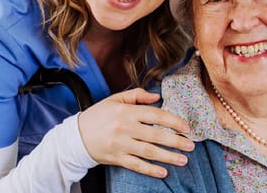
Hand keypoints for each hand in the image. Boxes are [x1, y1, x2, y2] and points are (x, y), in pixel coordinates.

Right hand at [77, 88, 193, 177]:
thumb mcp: (115, 99)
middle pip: (156, 135)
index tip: (186, 127)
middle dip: (176, 141)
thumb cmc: (97, 116)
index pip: (155, 115)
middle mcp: (124, 128)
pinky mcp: (116, 158)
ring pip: (149, 152)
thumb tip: (157, 98)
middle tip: (190, 145)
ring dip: (168, 156)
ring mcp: (120, 144)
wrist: (76, 136)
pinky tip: (163, 172)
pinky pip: (136, 165)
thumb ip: (137, 95)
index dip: (173, 121)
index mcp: (126, 111)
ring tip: (183, 159)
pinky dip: (150, 169)